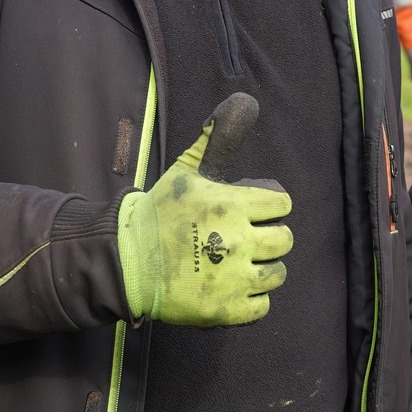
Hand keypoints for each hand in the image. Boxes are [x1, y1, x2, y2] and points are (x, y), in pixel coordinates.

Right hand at [116, 92, 291, 325]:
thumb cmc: (158, 214)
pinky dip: (253, 299)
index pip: (282, 205)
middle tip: (250, 239)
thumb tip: (240, 102)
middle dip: (271, 237)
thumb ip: (215, 141)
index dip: (271, 207)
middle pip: (285, 239)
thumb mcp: (186, 172)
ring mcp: (233, 278)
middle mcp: (237, 241)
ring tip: (245, 264)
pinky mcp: (226, 309)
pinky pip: (262, 306)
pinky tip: (235, 287)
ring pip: (278, 273)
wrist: (126, 261)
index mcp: (231, 205)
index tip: (258, 211)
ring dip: (266, 268)